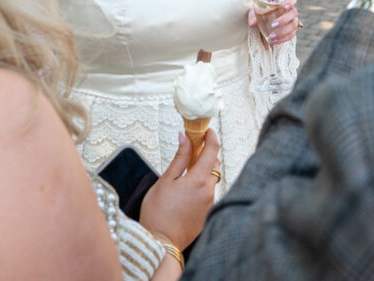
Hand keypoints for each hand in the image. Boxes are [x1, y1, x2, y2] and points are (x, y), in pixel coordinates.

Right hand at [139, 130, 219, 248]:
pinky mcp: (207, 213)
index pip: (213, 149)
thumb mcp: (165, 180)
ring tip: (185, 172)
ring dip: (202, 171)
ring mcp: (210, 203)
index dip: (210, 136)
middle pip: (214, 164)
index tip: (205, 130)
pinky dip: (201, 186)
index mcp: (199, 180)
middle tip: (191, 149)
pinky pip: (208, 193)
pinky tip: (186, 191)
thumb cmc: (158, 214)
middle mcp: (209, 191)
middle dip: (205, 153)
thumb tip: (185, 138)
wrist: (161, 243)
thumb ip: (179, 158)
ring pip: (211, 179)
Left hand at [246, 0, 298, 45]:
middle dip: (284, 20)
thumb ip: (253, 15)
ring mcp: (293, 20)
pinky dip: (283, 39)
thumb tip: (252, 24)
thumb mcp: (256, 11)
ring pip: (293, 25)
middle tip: (272, 25)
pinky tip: (274, 41)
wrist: (264, 19)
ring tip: (271, 37)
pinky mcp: (292, 30)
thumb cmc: (261, 11)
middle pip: (293, 13)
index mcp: (284, 2)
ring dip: (283, 32)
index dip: (290, 2)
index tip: (284, 7)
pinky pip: (291, 35)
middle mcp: (291, 10)